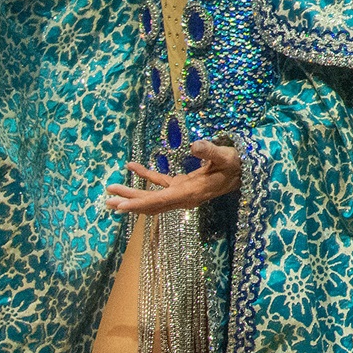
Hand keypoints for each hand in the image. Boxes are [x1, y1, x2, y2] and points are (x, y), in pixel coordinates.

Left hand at [102, 139, 241, 213]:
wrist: (246, 173)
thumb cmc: (238, 164)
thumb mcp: (226, 157)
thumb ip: (210, 152)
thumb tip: (195, 145)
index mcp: (190, 193)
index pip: (159, 201)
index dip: (138, 205)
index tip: (119, 207)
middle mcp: (183, 197)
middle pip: (151, 203)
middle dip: (128, 203)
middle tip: (107, 201)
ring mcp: (182, 192)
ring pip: (152, 197)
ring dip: (132, 194)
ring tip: (111, 189)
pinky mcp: (182, 185)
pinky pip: (160, 183)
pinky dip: (145, 176)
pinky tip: (132, 167)